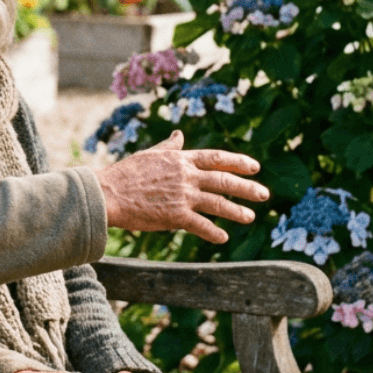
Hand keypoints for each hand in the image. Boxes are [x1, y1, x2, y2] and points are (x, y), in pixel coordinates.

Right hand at [96, 128, 269, 242]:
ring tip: (250, 217)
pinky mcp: (175, 216)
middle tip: (263, 194)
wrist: (108, 193)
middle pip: (224, 180)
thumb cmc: (125, 174)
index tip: (255, 167)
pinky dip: (213, 232)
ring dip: (236, 211)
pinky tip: (222, 237)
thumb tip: (180, 135)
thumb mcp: (150, 155)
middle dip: (247, 187)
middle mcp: (186, 176)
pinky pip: (201, 226)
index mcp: (180, 160)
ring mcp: (182, 196)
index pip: (216, 158)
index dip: (238, 162)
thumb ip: (170, 147)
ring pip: (218, 203)